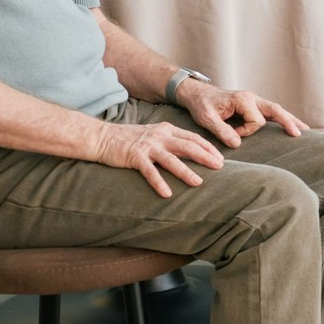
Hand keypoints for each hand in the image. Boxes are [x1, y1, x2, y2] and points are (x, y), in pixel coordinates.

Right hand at [93, 119, 224, 197]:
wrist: (103, 137)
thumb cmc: (129, 138)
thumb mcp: (154, 134)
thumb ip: (171, 141)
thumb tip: (191, 152)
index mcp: (167, 130)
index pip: (193, 137)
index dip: (208, 147)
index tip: (220, 157)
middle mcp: (160, 137)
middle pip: (188, 146)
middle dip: (206, 156)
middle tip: (220, 166)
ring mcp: (148, 147)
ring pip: (172, 160)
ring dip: (186, 172)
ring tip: (198, 182)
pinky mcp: (135, 157)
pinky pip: (150, 172)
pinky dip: (159, 183)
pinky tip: (167, 194)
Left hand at [179, 79, 305, 147]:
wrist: (198, 94)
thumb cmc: (201, 105)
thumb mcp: (206, 118)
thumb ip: (221, 130)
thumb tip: (238, 144)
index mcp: (243, 99)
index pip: (257, 120)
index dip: (247, 131)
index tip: (233, 133)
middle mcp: (252, 98)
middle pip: (276, 110)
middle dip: (288, 122)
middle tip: (298, 134)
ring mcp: (255, 101)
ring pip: (278, 110)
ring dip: (290, 120)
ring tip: (305, 131)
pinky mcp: (254, 105)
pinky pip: (273, 112)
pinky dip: (284, 119)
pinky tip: (293, 126)